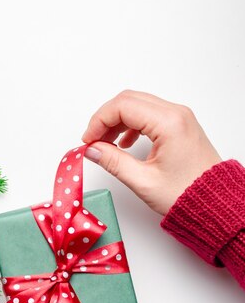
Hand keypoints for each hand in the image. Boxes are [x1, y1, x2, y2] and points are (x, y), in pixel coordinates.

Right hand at [82, 90, 221, 214]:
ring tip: (106, 144)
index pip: (122, 106)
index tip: (88, 141)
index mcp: (169, 123)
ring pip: (138, 105)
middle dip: (105, 118)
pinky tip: (124, 143)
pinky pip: (149, 114)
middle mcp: (176, 114)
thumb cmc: (187, 194)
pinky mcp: (179, 125)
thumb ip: (113, 162)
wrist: (214, 203)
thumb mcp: (143, 181)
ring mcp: (179, 117)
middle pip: (129, 100)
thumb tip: (92, 150)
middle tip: (92, 141)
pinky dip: (131, 124)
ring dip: (117, 120)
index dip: (99, 121)